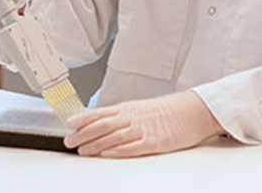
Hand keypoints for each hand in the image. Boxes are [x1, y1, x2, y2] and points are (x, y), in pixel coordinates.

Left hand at [64, 91, 222, 157]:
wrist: (193, 111)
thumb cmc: (168, 111)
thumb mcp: (141, 109)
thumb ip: (122, 116)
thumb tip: (101, 123)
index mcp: (129, 108)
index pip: (101, 112)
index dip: (83, 118)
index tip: (68, 124)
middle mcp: (134, 117)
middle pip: (103, 125)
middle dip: (83, 134)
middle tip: (69, 141)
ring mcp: (144, 129)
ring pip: (115, 136)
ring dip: (96, 144)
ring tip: (82, 151)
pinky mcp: (155, 141)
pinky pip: (134, 147)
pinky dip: (119, 150)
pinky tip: (107, 153)